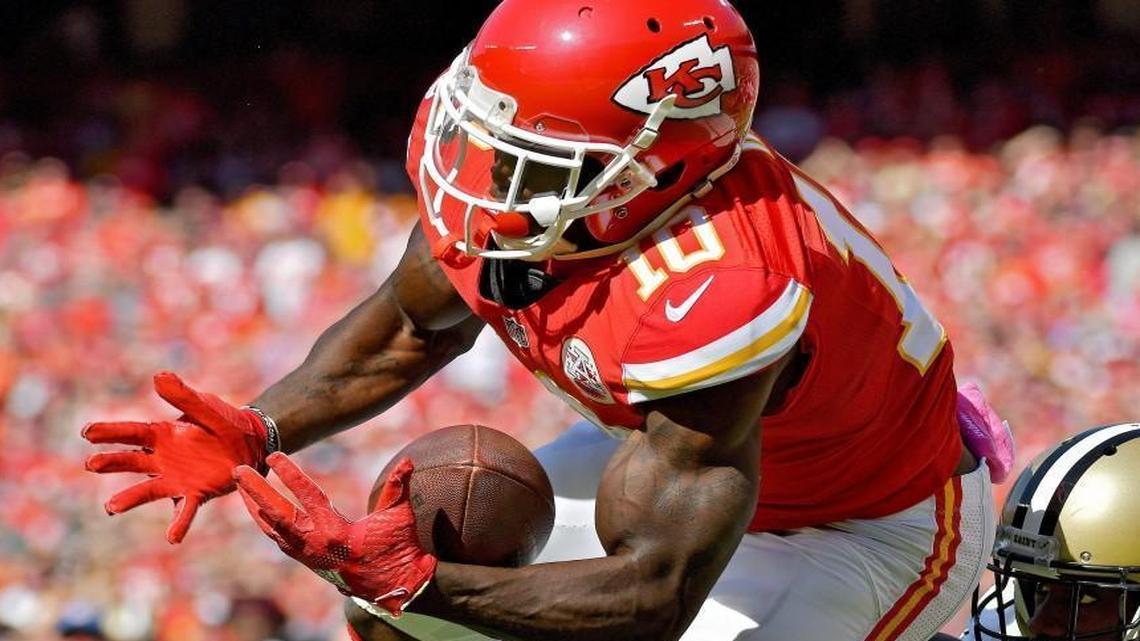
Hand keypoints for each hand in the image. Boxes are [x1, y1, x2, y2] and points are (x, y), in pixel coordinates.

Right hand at [82, 372, 268, 543]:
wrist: (252, 443)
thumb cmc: (225, 422)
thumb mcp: (206, 406)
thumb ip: (184, 396)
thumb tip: (158, 376)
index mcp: (162, 434)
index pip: (131, 433)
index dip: (109, 432)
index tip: (86, 432)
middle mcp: (162, 459)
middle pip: (132, 461)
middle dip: (112, 462)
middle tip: (91, 465)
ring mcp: (176, 478)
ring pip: (148, 489)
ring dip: (130, 498)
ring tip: (111, 507)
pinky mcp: (195, 493)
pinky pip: (184, 511)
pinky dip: (178, 524)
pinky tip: (172, 538)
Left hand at [234, 453, 435, 616]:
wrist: (393, 585)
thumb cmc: (397, 548)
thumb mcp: (399, 515)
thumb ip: (398, 486)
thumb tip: (408, 461)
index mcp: (335, 530)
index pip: (307, 495)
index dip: (289, 474)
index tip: (273, 455)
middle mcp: (315, 543)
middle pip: (276, 514)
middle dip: (255, 491)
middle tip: (238, 471)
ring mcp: (308, 554)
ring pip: (271, 529)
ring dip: (254, 507)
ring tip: (241, 487)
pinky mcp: (307, 560)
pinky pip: (278, 539)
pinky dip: (266, 523)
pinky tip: (259, 511)